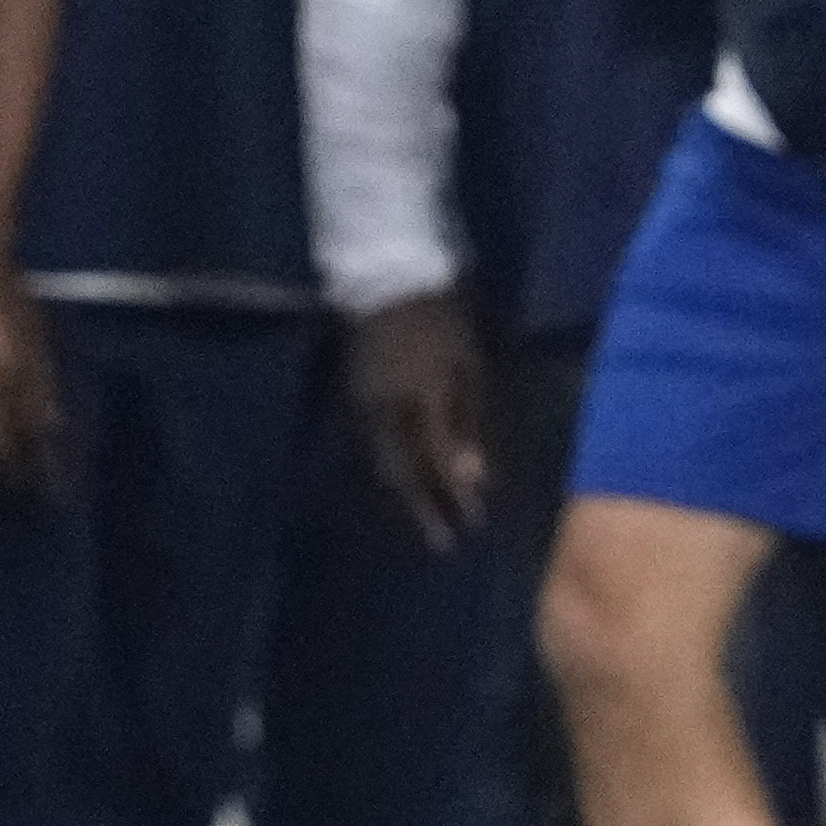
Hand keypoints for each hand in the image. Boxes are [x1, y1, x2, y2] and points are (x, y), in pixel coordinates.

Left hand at [0, 244, 56, 498]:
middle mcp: (10, 368)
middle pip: (7, 426)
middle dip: (6, 466)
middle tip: (13, 501)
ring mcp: (28, 357)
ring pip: (32, 412)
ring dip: (33, 446)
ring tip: (43, 479)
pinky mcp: (34, 344)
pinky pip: (46, 387)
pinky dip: (48, 412)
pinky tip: (54, 425)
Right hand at [347, 292, 491, 550]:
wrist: (385, 281)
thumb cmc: (442, 319)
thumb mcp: (468, 363)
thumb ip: (469, 420)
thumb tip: (475, 477)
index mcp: (419, 399)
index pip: (437, 463)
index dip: (454, 497)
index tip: (473, 525)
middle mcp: (384, 413)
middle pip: (400, 476)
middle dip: (422, 513)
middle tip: (443, 544)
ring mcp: (360, 408)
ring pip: (378, 468)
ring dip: (402, 500)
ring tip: (424, 525)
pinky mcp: (349, 402)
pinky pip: (366, 451)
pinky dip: (386, 474)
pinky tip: (401, 488)